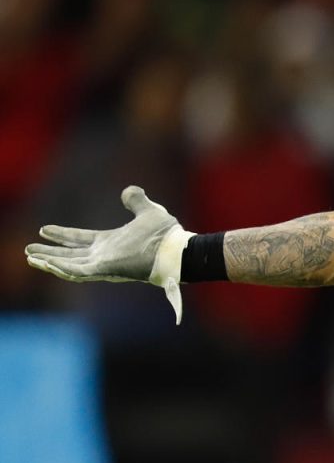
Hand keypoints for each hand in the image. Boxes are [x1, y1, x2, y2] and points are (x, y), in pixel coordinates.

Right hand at [25, 186, 190, 321]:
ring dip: (49, 262)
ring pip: (69, 265)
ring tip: (30, 258)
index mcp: (111, 242)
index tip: (44, 229)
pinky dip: (62, 269)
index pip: (80, 239)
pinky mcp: (105, 270)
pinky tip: (47, 263)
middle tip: (28, 251)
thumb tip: (128, 191)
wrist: (175, 249)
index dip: (62, 235)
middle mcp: (104, 255)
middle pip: (70, 254)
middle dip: (49, 253)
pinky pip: (78, 272)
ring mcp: (104, 264)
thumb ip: (137, 200)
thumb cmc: (165, 234)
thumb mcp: (149, 211)